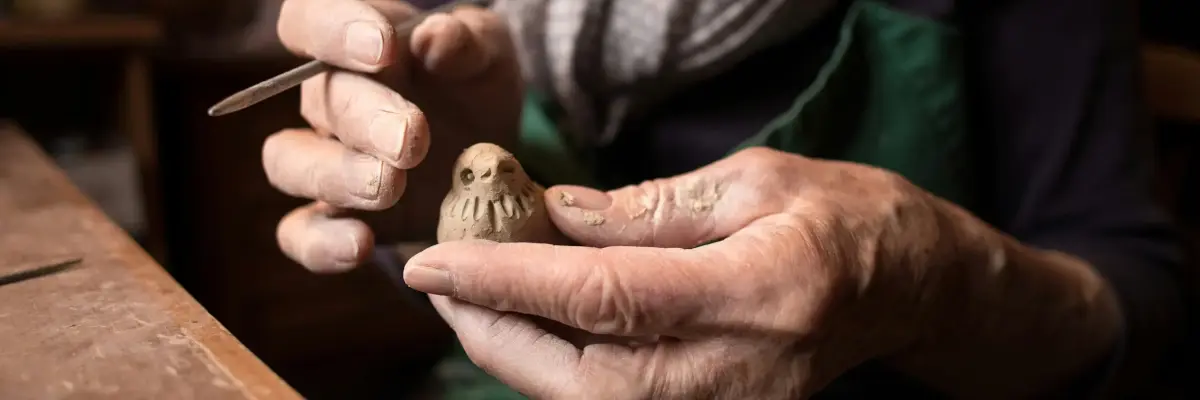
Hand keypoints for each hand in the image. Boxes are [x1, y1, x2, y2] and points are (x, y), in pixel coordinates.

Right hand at [263, 0, 522, 271]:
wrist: (489, 152)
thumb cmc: (475, 85)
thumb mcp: (488, 54)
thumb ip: (467, 40)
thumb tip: (434, 39)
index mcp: (353, 42)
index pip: (309, 20)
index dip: (335, 30)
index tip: (384, 48)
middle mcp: (328, 99)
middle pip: (318, 100)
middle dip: (365, 120)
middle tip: (412, 139)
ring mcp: (326, 159)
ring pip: (291, 163)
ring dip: (337, 177)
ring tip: (391, 188)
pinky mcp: (335, 217)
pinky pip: (300, 232)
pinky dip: (321, 243)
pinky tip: (361, 245)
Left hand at [403, 147, 995, 397]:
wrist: (909, 287)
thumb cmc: (844, 219)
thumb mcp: (752, 182)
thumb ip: (648, 209)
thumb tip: (552, 217)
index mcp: (756, 294)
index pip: (603, 299)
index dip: (506, 281)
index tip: (433, 259)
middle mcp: (737, 373)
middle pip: (578, 376)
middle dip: (490, 330)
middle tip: (437, 278)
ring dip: (513, 352)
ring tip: (470, 295)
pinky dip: (554, 369)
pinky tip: (528, 323)